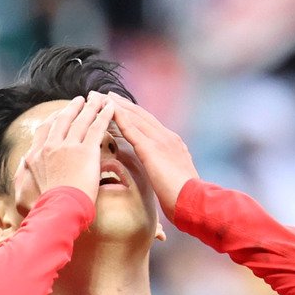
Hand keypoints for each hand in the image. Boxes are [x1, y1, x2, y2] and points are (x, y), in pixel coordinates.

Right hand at [14, 92, 117, 209]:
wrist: (58, 209)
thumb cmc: (44, 204)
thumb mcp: (26, 185)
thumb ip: (24, 172)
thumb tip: (23, 162)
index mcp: (36, 154)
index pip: (45, 130)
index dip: (54, 119)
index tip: (61, 112)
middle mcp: (50, 146)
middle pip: (63, 120)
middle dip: (73, 107)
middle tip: (81, 100)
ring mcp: (68, 147)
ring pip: (81, 120)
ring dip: (91, 106)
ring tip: (98, 98)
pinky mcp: (86, 151)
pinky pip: (96, 127)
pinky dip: (104, 115)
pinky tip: (111, 108)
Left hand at [109, 95, 198, 219]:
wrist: (193, 200)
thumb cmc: (184, 196)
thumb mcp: (175, 177)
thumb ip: (166, 168)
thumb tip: (160, 171)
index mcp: (172, 143)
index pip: (149, 123)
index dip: (134, 113)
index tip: (121, 105)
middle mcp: (167, 137)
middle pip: (141, 115)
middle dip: (123, 104)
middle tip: (106, 94)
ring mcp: (160, 141)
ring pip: (135, 118)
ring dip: (117, 106)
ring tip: (101, 98)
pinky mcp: (151, 149)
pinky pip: (132, 130)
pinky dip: (120, 118)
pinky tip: (109, 110)